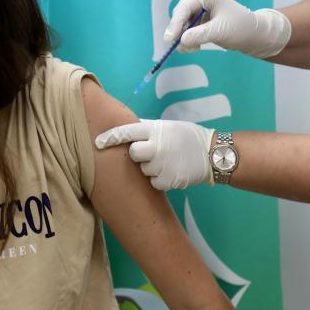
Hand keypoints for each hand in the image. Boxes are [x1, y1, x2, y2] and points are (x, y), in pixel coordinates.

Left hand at [95, 119, 214, 189]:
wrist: (211, 153)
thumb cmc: (185, 137)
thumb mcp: (166, 126)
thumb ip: (146, 128)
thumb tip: (123, 129)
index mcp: (155, 129)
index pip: (127, 131)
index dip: (110, 137)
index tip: (97, 142)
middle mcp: (157, 145)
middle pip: (133, 153)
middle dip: (138, 155)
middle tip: (149, 153)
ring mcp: (163, 163)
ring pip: (143, 170)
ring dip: (150, 168)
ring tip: (166, 162)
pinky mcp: (169, 179)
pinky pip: (153, 182)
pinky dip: (159, 179)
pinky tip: (170, 172)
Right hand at [164, 0, 290, 57]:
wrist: (256, 37)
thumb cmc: (242, 28)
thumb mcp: (220, 31)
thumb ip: (200, 35)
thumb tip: (181, 41)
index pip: (185, 6)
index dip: (175, 22)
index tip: (170, 38)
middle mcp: (202, 2)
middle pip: (181, 15)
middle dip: (178, 31)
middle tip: (175, 45)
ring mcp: (202, 13)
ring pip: (183, 25)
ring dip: (183, 38)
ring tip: (191, 49)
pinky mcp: (203, 24)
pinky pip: (189, 31)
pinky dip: (188, 41)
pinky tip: (194, 48)